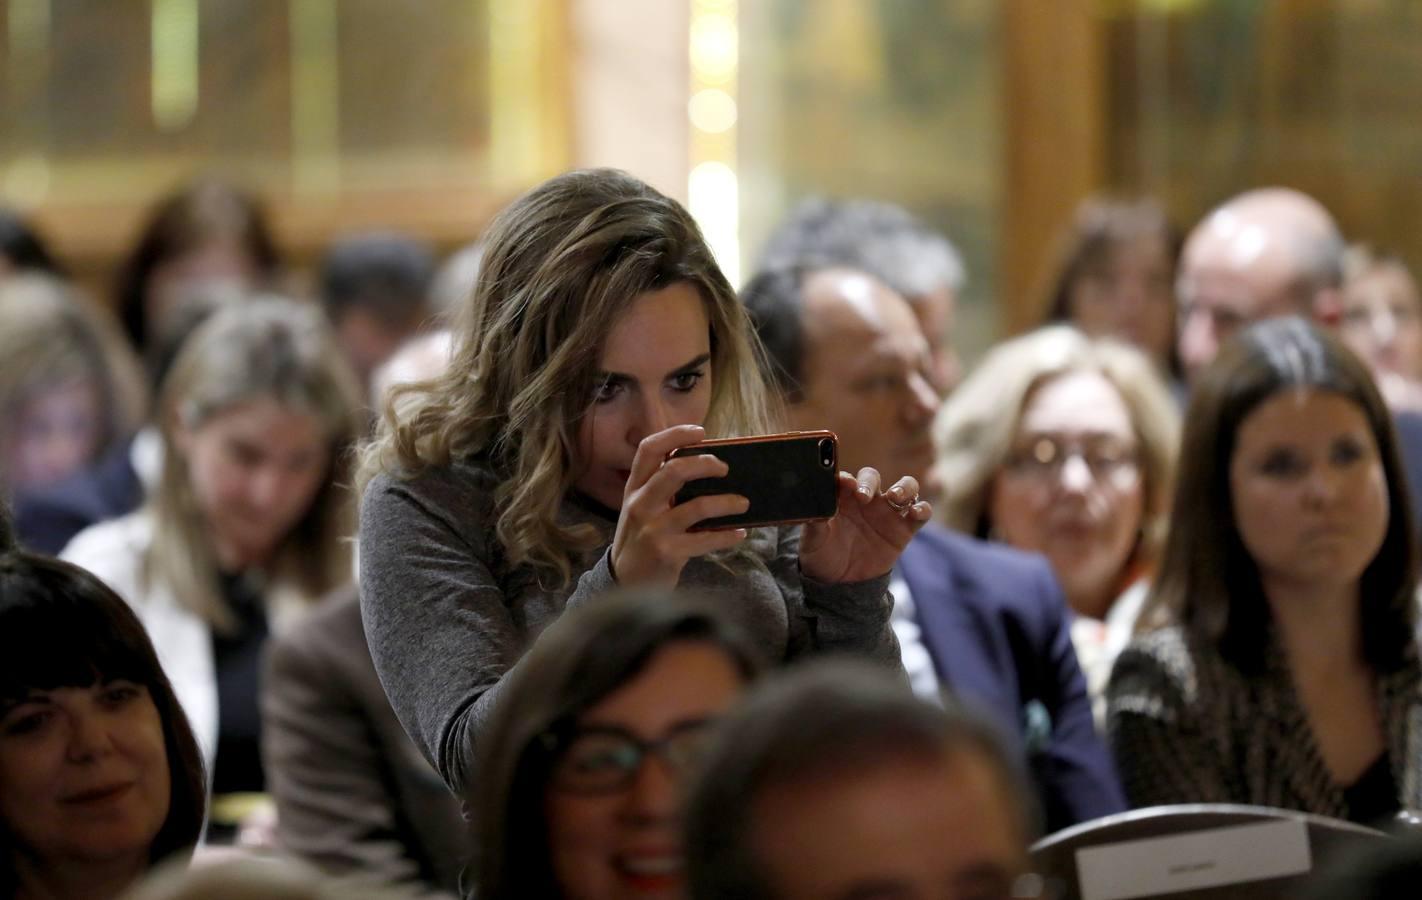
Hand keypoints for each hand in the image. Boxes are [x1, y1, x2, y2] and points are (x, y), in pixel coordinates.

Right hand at [610, 425, 750, 586]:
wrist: (625, 581)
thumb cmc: (641, 538)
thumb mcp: (642, 508)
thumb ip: (663, 488)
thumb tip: (707, 466)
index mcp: (634, 488)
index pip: (648, 450)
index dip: (674, 435)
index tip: (700, 432)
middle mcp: (640, 504)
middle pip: (674, 471)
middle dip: (706, 464)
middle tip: (725, 469)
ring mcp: (653, 529)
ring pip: (697, 506)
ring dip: (727, 502)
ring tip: (743, 503)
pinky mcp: (667, 552)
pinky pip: (706, 539)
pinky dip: (727, 535)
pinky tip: (738, 533)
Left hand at [799, 467, 931, 583]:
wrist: (840, 583)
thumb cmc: (822, 555)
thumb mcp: (812, 541)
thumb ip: (815, 522)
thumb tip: (816, 508)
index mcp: (842, 497)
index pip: (846, 479)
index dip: (846, 478)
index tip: (845, 483)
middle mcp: (866, 500)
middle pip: (873, 477)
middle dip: (870, 482)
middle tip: (865, 496)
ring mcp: (887, 513)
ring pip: (904, 487)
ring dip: (903, 487)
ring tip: (895, 497)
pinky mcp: (903, 529)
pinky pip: (920, 513)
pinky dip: (923, 509)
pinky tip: (916, 513)